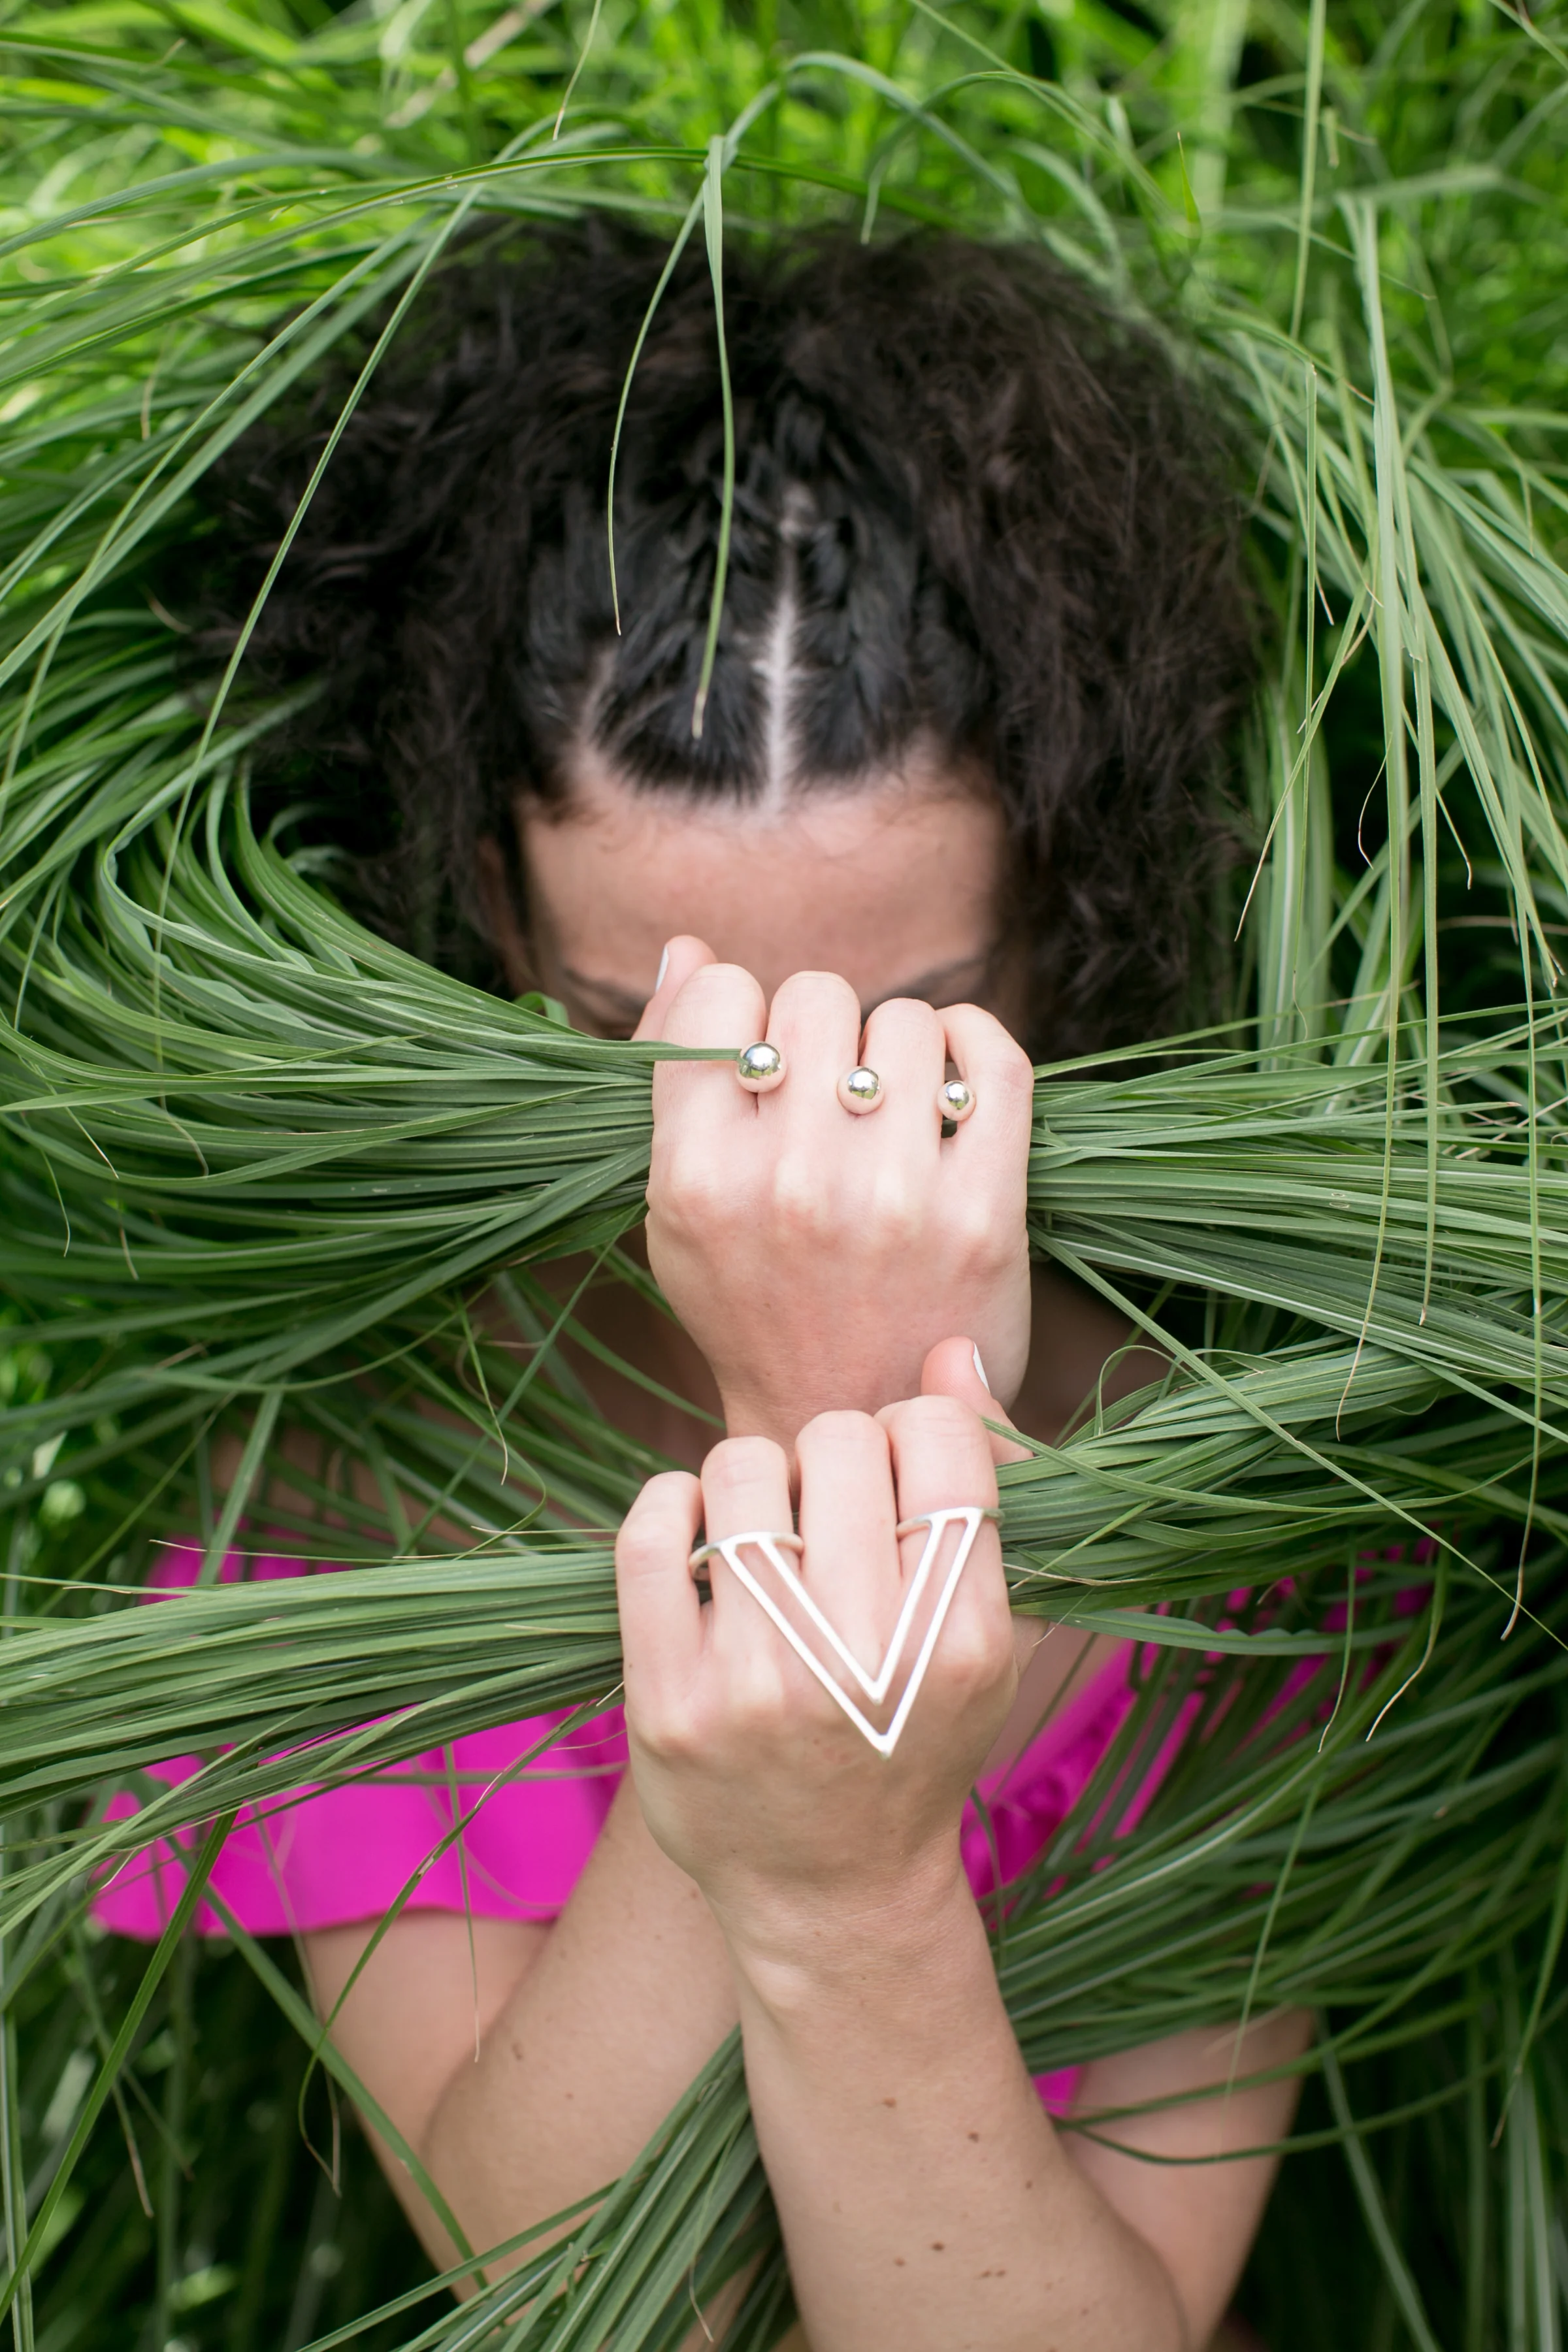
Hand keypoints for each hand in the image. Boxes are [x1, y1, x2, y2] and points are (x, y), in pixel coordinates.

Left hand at [616, 1392, 1015, 1963]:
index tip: (899, 1478)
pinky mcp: (667, 1699)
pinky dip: (672, 1504)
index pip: (940, 1439)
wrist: (829, 1889)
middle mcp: (866, 1660)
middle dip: (832, 1455)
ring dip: (752, 1477)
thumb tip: (953, 1349)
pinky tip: (698, 1538)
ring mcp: (758, 1683)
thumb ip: (981, 1492)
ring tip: (766, 1533)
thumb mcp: (988, 1635)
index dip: (917, 1430)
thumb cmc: (916, 1738)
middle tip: (826, 1514)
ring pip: (742, 1465)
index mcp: (963, 1639)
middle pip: (840, 1438)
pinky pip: (652, 1526)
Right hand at [635, 937, 1033, 1444]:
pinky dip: (974, 1043)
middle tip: (834, 1094)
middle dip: (828, 1031)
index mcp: (697, 1180)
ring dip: (902, 1050)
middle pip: (818, 996)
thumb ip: (676, 1077)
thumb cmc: (756, 1304)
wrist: (849, 1423)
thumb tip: (689, 949)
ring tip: (891, 1109)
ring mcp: (894, 1199)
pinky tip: (952, 1078)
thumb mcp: (678, 1210)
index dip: (748, 1011)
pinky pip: (993, 1060)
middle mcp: (791, 1184)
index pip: (722, 998)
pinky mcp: (985, 1214)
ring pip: (907, 1022)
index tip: (766, 1065)